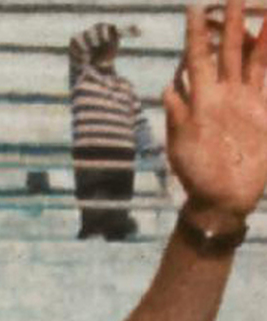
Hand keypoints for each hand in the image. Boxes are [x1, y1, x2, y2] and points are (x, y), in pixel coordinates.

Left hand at [164, 0, 266, 217]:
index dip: (196, 34)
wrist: (222, 196)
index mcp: (198, 99)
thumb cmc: (195, 173)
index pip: (197, 58)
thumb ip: (176, 116)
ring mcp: (242, 98)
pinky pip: (265, 74)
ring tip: (260, 4)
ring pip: (248, 57)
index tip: (194, 6)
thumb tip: (169, 89)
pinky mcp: (260, 107)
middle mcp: (220, 93)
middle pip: (226, 50)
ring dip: (253, 32)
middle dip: (229, 21)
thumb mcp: (179, 145)